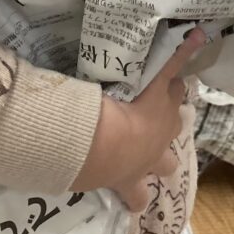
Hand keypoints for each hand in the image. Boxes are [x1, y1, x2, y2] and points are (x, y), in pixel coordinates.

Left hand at [72, 27, 206, 212]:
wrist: (109, 144)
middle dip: (162, 147)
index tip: (132, 188)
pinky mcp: (160, 95)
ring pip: (176, 115)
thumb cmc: (88, 163)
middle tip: (155, 134)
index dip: (139, 191)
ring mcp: (161, 122)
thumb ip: (70, 170)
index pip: (138, 194)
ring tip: (170, 89)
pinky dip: (181, 54)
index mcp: (130, 178)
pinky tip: (190, 39)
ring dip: (172, 104)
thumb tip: (43, 167)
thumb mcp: (77, 173)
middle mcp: (152, 154)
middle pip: (168, 158)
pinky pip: (172, 70)